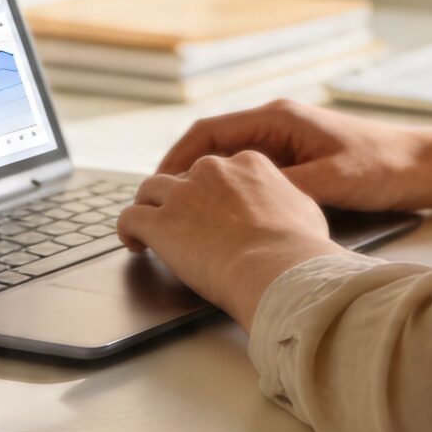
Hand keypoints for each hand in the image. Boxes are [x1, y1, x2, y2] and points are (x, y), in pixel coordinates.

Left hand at [118, 150, 344, 325]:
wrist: (277, 268)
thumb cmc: (298, 247)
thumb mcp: (305, 210)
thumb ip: (287, 200)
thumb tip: (287, 207)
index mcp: (247, 164)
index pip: (218, 170)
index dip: (210, 190)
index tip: (210, 208)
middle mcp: (211, 171)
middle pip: (183, 176)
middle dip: (180, 197)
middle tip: (180, 219)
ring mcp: (182, 195)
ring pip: (151, 189)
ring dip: (148, 206)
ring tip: (146, 226)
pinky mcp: (160, 223)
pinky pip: (129, 217)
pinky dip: (127, 229)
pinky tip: (133, 243)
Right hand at [153, 98, 431, 210]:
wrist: (418, 166)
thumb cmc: (379, 168)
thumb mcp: (327, 181)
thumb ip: (281, 187)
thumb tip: (237, 200)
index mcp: (278, 119)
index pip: (209, 131)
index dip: (176, 158)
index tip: (156, 184)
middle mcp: (277, 124)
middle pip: (211, 145)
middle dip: (182, 173)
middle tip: (158, 203)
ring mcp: (285, 141)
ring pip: (228, 159)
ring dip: (203, 182)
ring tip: (180, 212)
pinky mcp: (296, 159)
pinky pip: (248, 171)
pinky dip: (228, 189)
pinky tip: (220, 215)